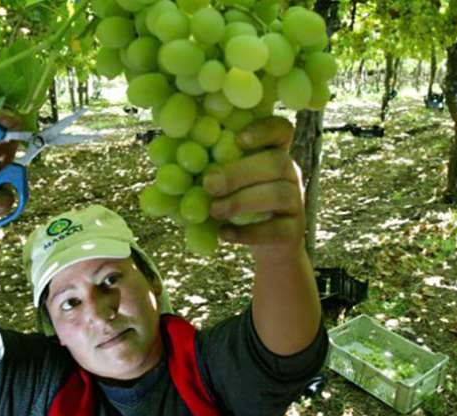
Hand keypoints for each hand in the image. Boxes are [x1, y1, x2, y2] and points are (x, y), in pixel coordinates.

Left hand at [203, 117, 304, 254]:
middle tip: (209, 184)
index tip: (238, 139)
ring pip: (280, 193)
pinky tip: (224, 234)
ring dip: (242, 201)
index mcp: (272, 152)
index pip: (281, 130)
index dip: (264, 130)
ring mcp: (296, 202)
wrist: (265, 245)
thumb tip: (160, 153)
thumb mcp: (220, 183)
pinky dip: (248, 233)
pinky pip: (277, 229)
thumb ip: (201, 168)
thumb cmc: (235, 205)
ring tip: (214, 211)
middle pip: (278, 162)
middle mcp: (289, 173)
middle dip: (240, 172)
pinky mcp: (294, 231)